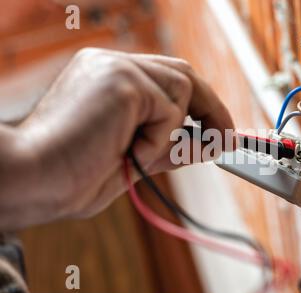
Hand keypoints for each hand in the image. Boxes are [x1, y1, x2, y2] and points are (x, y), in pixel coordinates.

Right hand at [1, 48, 234, 229]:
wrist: (34, 181)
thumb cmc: (72, 175)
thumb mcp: (134, 157)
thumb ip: (168, 144)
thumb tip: (207, 143)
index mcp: (107, 80)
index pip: (166, 80)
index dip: (197, 103)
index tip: (217, 129)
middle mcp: (110, 65)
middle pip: (182, 73)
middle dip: (211, 107)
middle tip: (228, 138)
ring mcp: (116, 67)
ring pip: (181, 87)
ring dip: (173, 130)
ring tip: (139, 154)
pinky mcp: (122, 80)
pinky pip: (169, 107)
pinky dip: (160, 137)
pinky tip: (128, 149)